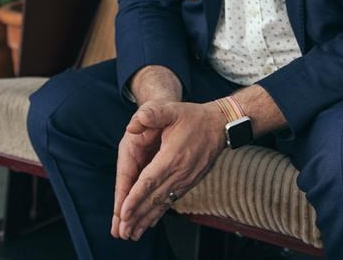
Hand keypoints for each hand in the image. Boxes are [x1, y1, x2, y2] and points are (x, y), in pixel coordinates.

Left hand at [113, 101, 224, 240]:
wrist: (220, 126)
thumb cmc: (194, 117)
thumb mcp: (173, 109)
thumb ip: (153, 114)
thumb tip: (133, 123)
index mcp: (172, 156)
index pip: (150, 181)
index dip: (135, 197)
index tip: (124, 212)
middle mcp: (180, 172)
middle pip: (154, 198)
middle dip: (137, 215)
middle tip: (122, 231)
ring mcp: (185, 180)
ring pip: (162, 203)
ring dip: (146, 218)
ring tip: (132, 233)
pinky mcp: (189, 182)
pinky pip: (171, 201)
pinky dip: (158, 213)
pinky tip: (149, 222)